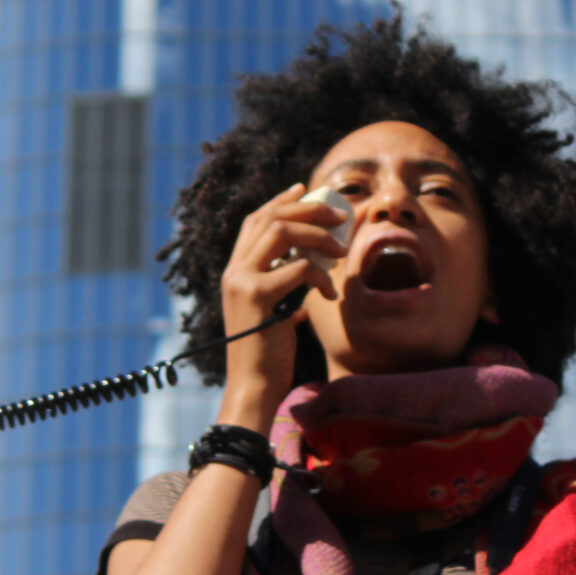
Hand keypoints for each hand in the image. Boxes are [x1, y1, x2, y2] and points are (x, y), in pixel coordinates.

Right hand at [217, 182, 348, 423]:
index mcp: (234, 272)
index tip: (305, 188)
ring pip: (282, 232)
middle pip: (270, 218)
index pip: (254, 220)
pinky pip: (298, 269)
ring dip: (318, 234)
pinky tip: (330, 296)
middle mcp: (233, 271)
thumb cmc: (267, 355)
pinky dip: (320, 277)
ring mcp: (242, 282)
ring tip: (342, 250)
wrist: (253, 386)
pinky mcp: (258, 297)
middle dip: (308, 209)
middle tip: (340, 216)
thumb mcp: (274, 313)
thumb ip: (284, 288)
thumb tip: (308, 272)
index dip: (280, 200)